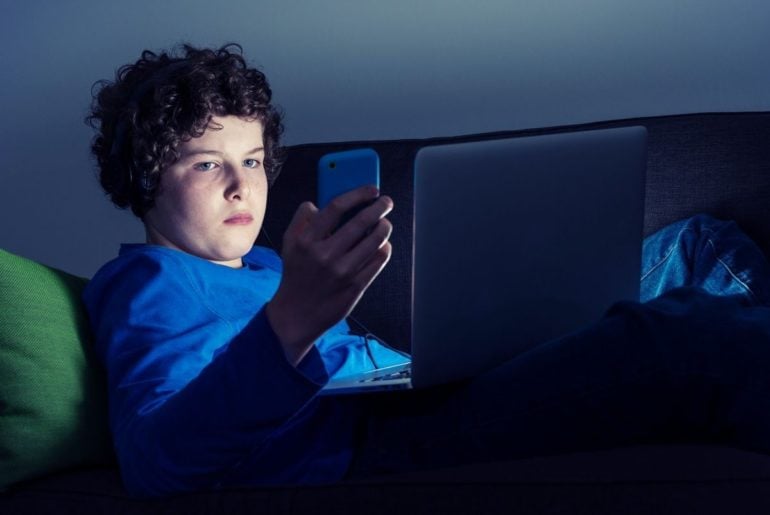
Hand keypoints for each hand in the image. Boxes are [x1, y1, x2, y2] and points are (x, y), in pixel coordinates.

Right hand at [266, 186, 392, 364]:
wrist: (297, 314)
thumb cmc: (296, 275)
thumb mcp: (289, 245)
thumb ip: (301, 221)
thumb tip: (316, 203)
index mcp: (307, 241)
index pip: (336, 208)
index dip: (357, 194)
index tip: (371, 189)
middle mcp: (325, 255)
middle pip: (360, 222)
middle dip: (378, 208)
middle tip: (386, 202)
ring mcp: (342, 272)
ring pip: (374, 241)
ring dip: (384, 228)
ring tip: (385, 223)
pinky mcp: (355, 287)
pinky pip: (378, 261)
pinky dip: (384, 249)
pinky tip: (383, 245)